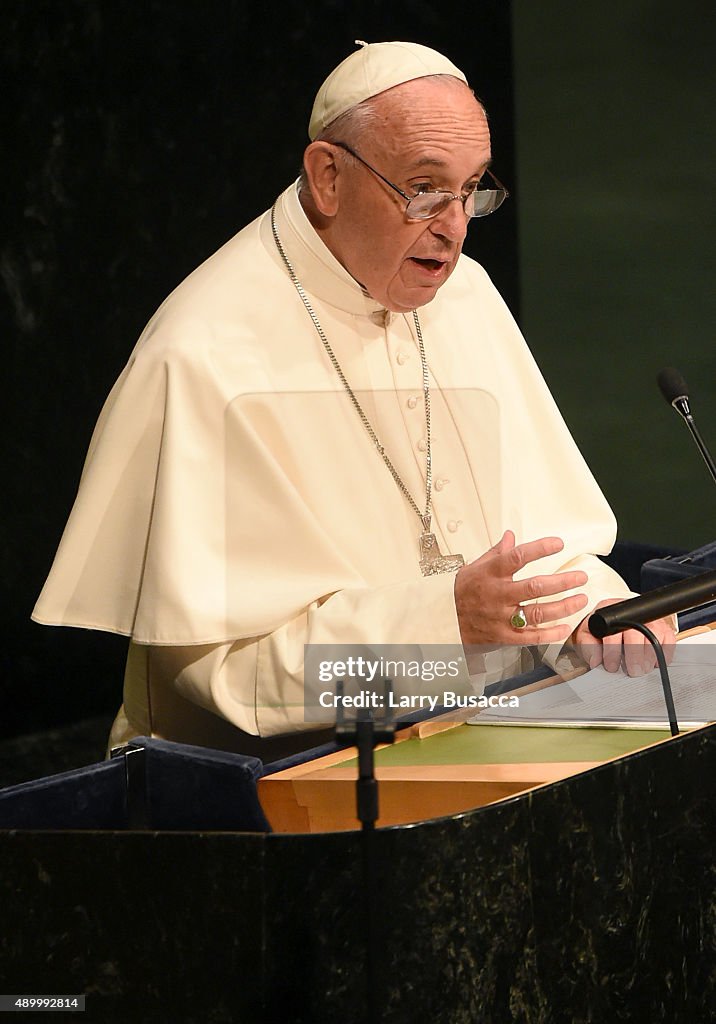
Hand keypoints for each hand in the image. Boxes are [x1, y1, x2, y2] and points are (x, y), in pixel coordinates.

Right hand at [454, 530, 587, 645]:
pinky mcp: (503, 636)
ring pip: (537, 613)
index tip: (558, 544)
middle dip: (562, 582)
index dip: (540, 549)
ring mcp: (501, 617)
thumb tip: (511, 536)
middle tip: (580, 577)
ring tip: (581, 599)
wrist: (443, 620)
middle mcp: (497, 595)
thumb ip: (496, 553)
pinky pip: (530, 637)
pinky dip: (550, 634)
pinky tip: (565, 627)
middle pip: (534, 587)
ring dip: (563, 607)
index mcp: (490, 574)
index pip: (517, 557)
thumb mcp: (474, 567)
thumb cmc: (460, 593)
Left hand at [573, 599, 676, 675]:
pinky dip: (663, 654)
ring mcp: (649, 619)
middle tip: (632, 671)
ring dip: (648, 657)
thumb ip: (589, 648)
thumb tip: (596, 662)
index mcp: (609, 613)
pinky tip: (653, 663)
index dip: (612, 651)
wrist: (612, 624)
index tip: (611, 666)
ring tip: (641, 669)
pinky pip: (668, 641)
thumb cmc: (600, 632)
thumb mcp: (587, 637)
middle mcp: (631, 613)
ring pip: (654, 637)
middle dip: (634, 656)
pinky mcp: (663, 628)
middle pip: (636, 634)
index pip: (612, 631)